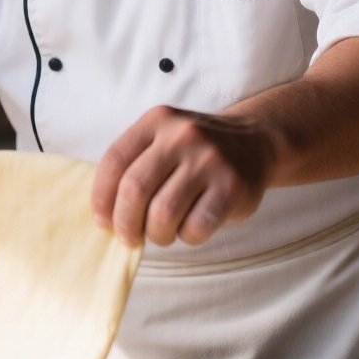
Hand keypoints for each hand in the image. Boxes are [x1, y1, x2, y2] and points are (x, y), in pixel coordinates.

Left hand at [90, 105, 279, 248]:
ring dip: (157, 234)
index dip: (101, 197)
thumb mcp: (163, 139)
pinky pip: (196, 226)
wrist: (256, 142)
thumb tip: (103, 217)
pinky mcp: (232, 187)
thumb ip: (134, 166)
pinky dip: (187, 237)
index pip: (114, 161)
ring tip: (161, 234)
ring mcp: (209, 160)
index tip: (103, 221)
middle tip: (129, 237)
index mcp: (156, 121)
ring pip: (163, 213)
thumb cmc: (195, 152)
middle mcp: (182, 136)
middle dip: (125, 222)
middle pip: (135, 189)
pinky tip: (189, 230)